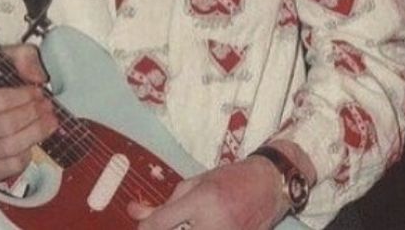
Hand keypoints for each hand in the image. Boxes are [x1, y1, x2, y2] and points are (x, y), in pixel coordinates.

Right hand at [0, 44, 58, 182]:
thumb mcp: (1, 61)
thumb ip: (22, 57)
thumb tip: (39, 77)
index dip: (24, 97)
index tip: (38, 92)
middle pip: (6, 126)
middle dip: (33, 115)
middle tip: (48, 107)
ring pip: (7, 148)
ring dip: (34, 134)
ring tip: (49, 122)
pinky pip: (6, 170)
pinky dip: (23, 158)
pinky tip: (31, 144)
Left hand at [127, 156, 289, 229]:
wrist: (270, 184)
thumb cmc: (231, 179)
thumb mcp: (197, 183)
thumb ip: (166, 203)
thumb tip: (134, 211)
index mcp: (202, 200)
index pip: (161, 223)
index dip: (145, 228)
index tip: (144, 227)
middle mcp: (214, 223)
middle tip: (160, 227)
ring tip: (185, 224)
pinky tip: (198, 226)